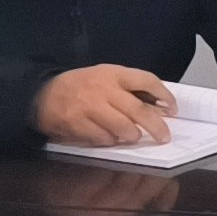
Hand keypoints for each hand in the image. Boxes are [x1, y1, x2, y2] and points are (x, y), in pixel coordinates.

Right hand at [35, 65, 172, 146]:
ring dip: (132, 135)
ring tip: (133, 136)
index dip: (164, 95)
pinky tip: (109, 138)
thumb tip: (158, 107)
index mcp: (113, 74)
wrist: (42, 95)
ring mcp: (90, 107)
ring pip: (123, 127)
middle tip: (164, 136)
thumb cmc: (80, 86)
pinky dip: (110, 141)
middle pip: (139, 110)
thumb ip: (128, 89)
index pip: (146, 80)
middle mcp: (103, 89)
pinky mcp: (78, 124)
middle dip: (156, 126)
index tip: (174, 108)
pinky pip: (103, 138)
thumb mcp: (104, 77)